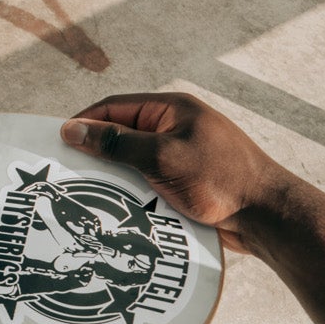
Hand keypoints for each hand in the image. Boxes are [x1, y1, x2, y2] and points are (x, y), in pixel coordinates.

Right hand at [60, 92, 289, 252]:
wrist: (267, 216)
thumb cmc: (220, 179)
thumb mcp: (162, 157)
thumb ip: (116, 143)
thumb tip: (72, 129)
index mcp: (172, 109)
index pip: (116, 107)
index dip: (85, 122)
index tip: (57, 141)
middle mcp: (175, 128)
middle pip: (122, 134)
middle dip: (97, 152)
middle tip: (67, 171)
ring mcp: (181, 155)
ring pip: (133, 161)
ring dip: (114, 175)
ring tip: (87, 193)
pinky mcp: (186, 181)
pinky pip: (148, 180)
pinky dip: (132, 191)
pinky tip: (116, 208)